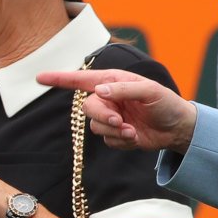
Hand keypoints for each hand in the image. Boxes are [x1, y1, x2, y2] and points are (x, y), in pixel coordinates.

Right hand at [35, 68, 197, 152]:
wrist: (178, 129)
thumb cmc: (166, 104)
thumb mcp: (150, 91)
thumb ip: (124, 89)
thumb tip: (99, 92)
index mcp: (112, 82)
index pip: (81, 79)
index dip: (59, 79)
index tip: (39, 78)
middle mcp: (107, 98)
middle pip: (87, 107)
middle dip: (103, 116)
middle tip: (121, 121)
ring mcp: (109, 116)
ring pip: (94, 126)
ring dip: (114, 130)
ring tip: (133, 130)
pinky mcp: (114, 134)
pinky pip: (106, 139)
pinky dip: (120, 140)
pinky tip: (134, 136)